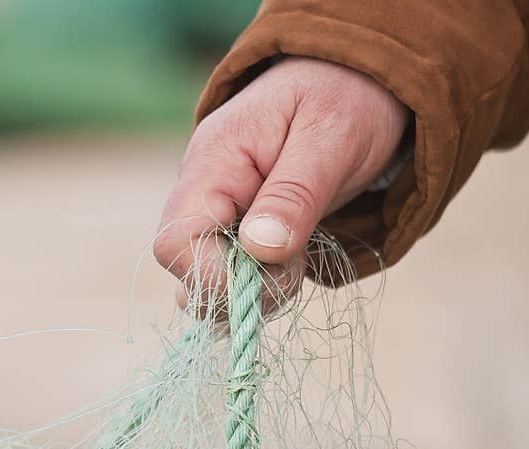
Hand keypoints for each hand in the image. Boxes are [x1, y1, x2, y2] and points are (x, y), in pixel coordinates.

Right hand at [155, 56, 408, 313]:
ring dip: (254, 292)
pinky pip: (230, 276)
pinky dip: (261, 284)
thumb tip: (259, 249)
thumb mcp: (332, 139)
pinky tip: (290, 261)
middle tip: (297, 267)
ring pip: (208, 282)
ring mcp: (215, 214)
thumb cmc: (345, 98)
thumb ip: (294, 194)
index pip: (175, 244)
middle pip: (187, 272)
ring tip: (297, 261)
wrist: (353, 76)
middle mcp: (201, 192)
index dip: (218, 277)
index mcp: (212, 162)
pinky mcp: (235, 230)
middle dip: (244, 290)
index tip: (279, 271)